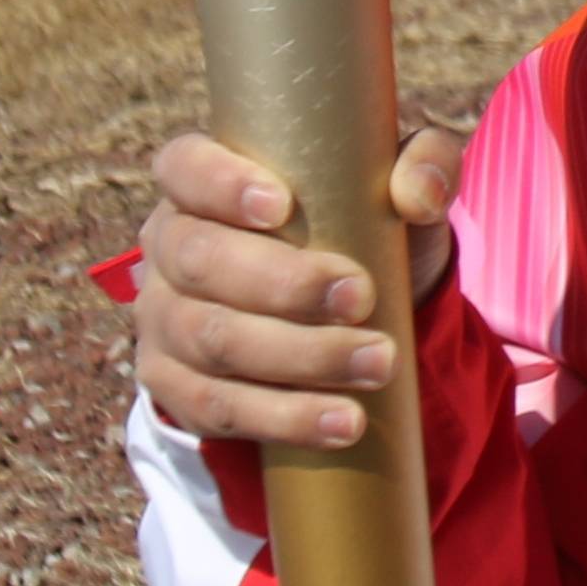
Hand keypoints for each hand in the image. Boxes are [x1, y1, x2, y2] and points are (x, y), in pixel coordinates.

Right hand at [128, 124, 463, 448]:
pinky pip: (217, 407)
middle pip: (201, 262)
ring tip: (378, 363)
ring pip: (213, 340)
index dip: (221, 185)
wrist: (344, 312)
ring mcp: (163, 320)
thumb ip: (423, 163)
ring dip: (300, 357)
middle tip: (360, 297)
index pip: (185, 168)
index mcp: (199, 181)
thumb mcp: (394, 186)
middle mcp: (169, 247)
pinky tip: (341, 422)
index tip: (282, 207)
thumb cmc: (356, 226)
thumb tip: (419, 194)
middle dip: (283, 284)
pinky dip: (284, 417)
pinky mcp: (175, 387)